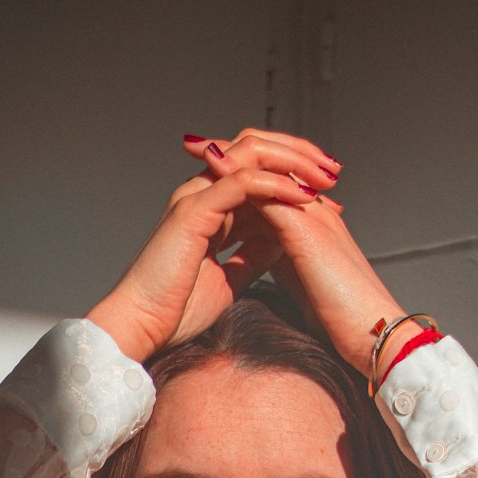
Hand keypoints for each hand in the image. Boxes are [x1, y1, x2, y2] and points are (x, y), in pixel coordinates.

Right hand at [86, 131, 338, 363]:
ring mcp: (195, 197)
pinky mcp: (193, 211)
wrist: (144, 327)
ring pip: (250, 155)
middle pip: (255, 150)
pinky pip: (241, 183)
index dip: (294, 175)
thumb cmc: (176, 310)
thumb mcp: (230, 278)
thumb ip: (253, 254)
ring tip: (324, 177)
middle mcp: (201, 193)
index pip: (256, 171)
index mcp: (210, 208)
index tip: (329, 192)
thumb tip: (281, 241)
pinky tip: (302, 197)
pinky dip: (275, 186)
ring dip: (292, 162)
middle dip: (298, 156)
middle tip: (333, 170)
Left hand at [182, 130, 410, 378]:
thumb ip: (279, 256)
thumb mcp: (301, 276)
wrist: (371, 331)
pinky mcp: (307, 230)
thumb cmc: (340, 315)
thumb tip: (256, 249)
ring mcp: (312, 214)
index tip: (204, 166)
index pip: (272, 181)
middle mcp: (313, 208)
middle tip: (195, 145)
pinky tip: (215, 176)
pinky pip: (270, 192)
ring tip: (199, 148)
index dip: (239, 171)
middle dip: (231, 153)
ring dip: (232, 158)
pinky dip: (240, 181)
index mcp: (312, 220)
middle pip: (270, 164)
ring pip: (269, 170)